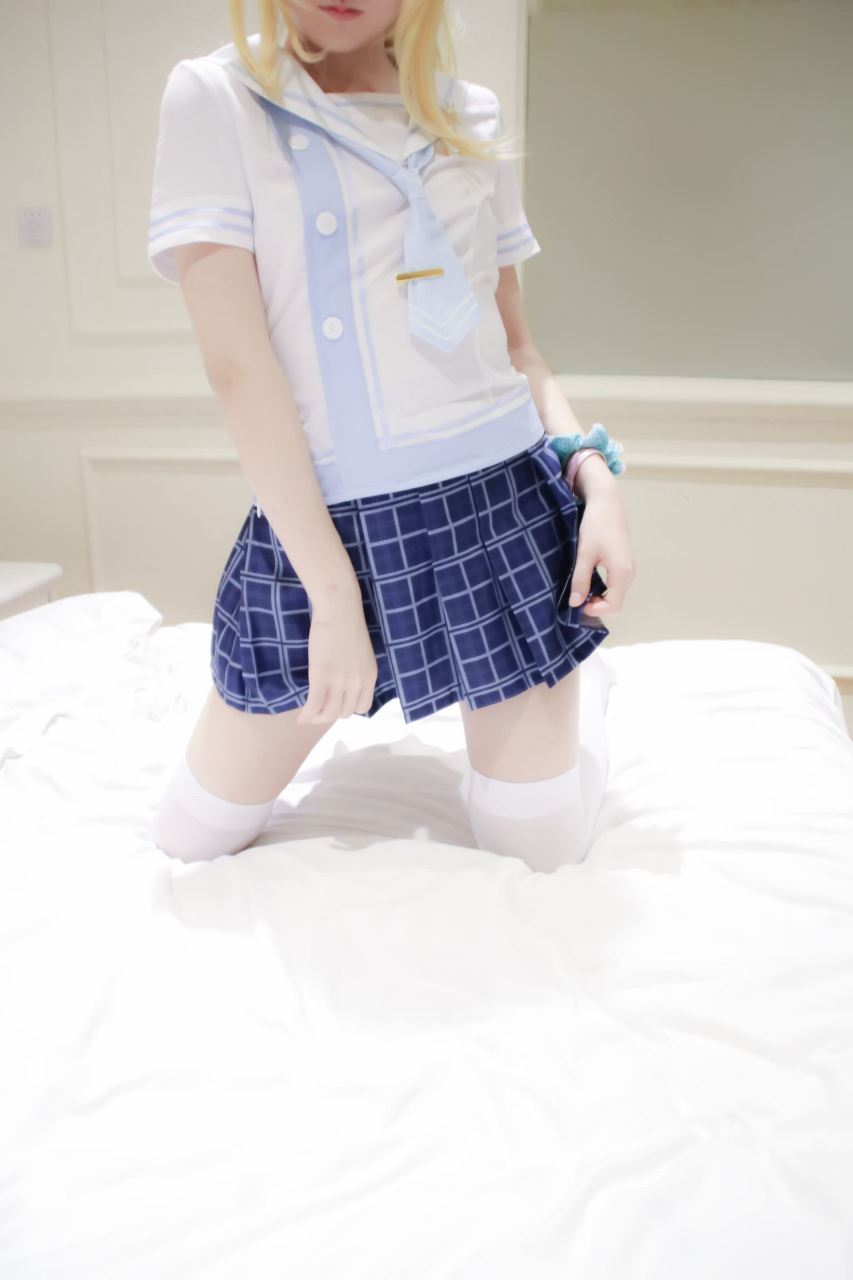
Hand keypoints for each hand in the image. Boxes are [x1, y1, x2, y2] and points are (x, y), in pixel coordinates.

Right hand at [297, 586, 378, 722]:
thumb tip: (346, 681)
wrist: (339, 610)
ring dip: (318, 718)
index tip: (338, 704)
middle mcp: (358, 683)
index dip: (349, 709)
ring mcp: (340, 681)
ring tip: (309, 714)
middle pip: (345, 713)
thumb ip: (357, 669)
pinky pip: (314, 705)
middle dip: (331, 715)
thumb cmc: (348, 624)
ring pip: (329, 713)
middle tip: (319, 710)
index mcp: (370, 676)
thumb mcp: (362, 653)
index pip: (363, 707)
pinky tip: (301, 718)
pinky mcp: (322, 677)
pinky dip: (307, 715)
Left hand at [569, 486, 635, 620]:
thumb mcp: (584, 553)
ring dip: (598, 596)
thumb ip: (580, 579)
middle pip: (616, 602)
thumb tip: (575, 603)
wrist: (607, 501)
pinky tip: (587, 579)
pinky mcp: (624, 562)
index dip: (595, 610)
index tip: (576, 603)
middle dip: (596, 605)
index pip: (614, 606)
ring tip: (580, 587)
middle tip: (576, 596)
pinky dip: (602, 587)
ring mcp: (629, 567)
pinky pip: (615, 584)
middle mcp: (630, 572)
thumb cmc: (595, 525)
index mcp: (622, 572)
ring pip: (615, 593)